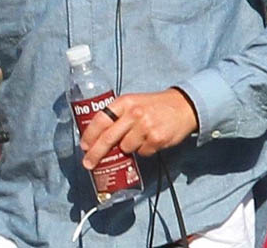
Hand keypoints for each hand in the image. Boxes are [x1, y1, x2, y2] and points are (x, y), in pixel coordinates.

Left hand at [79, 88, 198, 168]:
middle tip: (88, 163)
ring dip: (126, 149)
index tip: (84, 146)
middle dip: (96, 153)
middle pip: (108, 138)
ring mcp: (146, 127)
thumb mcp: (132, 102)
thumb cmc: (153, 106)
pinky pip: (142, 153)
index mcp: (124, 102)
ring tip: (136, 138)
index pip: (101, 119)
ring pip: (125, 148)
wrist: (183, 106)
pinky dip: (143, 150)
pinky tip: (149, 140)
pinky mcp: (157, 139)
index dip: (90, 135)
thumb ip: (117, 115)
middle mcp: (134, 114)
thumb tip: (97, 137)